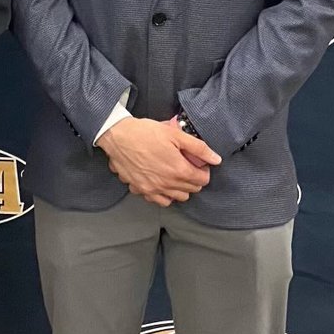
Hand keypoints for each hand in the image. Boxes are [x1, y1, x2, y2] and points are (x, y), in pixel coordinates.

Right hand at [98, 117, 220, 206]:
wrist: (116, 135)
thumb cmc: (144, 132)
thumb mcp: (175, 134)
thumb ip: (198, 147)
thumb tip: (216, 159)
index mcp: (179, 170)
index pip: (202, 180)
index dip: (203, 170)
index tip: (197, 162)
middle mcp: (167, 184)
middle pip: (191, 190)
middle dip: (193, 179)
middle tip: (186, 165)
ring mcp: (153, 189)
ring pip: (177, 198)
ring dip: (180, 188)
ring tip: (174, 174)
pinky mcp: (140, 189)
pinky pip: (158, 200)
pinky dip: (163, 194)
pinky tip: (160, 182)